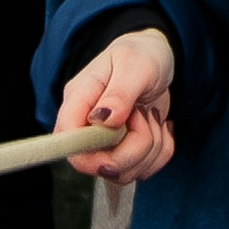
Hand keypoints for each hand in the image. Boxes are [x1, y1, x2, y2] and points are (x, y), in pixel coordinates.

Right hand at [55, 31, 175, 182]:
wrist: (156, 58)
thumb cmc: (141, 55)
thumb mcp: (135, 65)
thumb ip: (119, 93)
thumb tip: (102, 119)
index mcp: (78, 101)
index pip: (67, 143)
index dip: (90, 157)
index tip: (117, 147)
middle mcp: (87, 127)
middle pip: (100, 165)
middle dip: (135, 148)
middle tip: (145, 115)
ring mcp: (107, 143)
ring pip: (126, 172)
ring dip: (152, 148)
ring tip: (151, 115)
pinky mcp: (126, 151)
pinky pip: (145, 170)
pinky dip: (161, 152)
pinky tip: (159, 126)